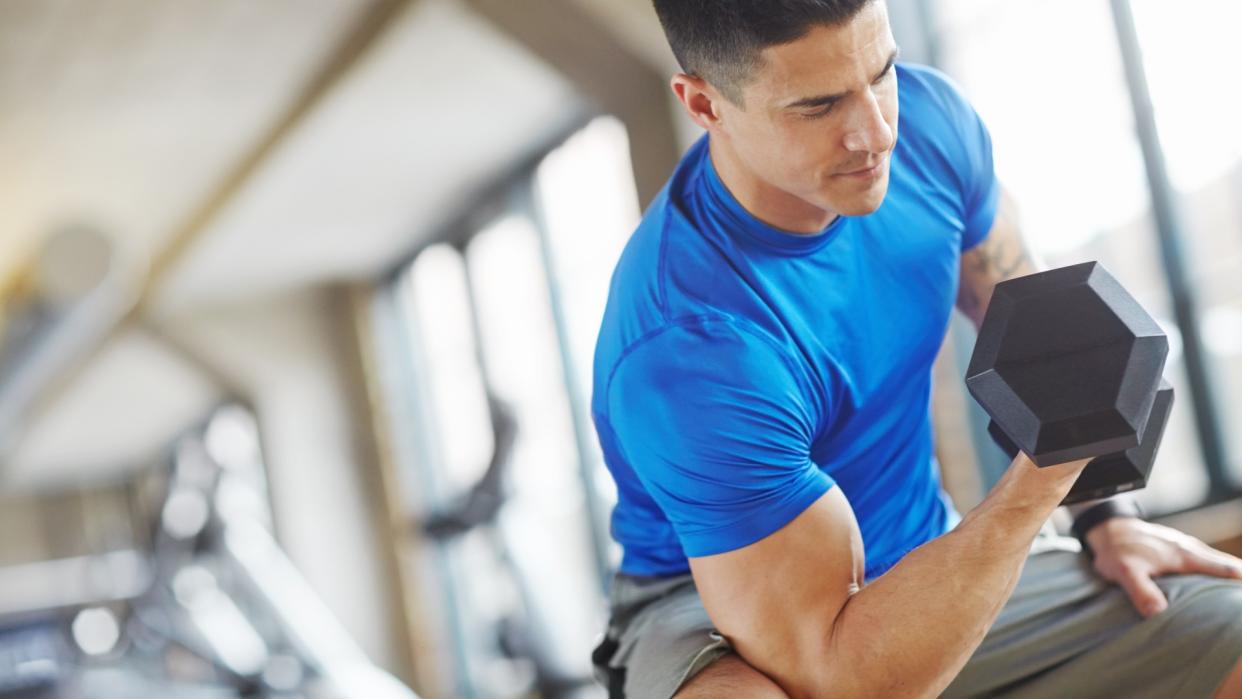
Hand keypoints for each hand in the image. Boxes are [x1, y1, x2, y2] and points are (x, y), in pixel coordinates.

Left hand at [1086, 517, 1241, 617]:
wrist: (1107, 528)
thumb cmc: (1116, 550)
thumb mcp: (1124, 572)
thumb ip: (1141, 591)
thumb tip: (1159, 614)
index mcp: (1185, 555)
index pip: (1225, 569)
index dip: (1240, 581)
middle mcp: (1191, 548)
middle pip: (1229, 565)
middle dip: (1240, 580)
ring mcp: (1186, 546)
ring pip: (1219, 561)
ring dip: (1232, 575)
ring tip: (1236, 596)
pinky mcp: (1179, 548)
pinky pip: (1207, 560)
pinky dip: (1218, 570)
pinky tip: (1217, 584)